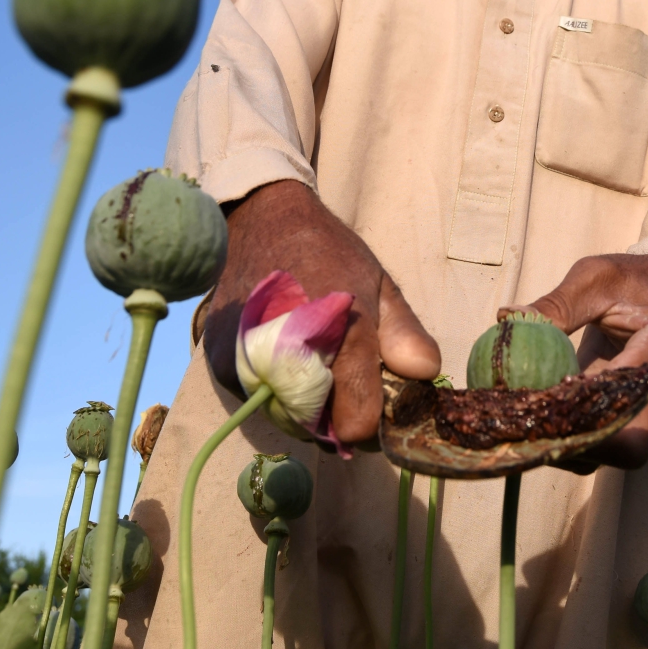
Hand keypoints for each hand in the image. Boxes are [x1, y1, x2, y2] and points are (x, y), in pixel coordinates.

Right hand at [202, 180, 440, 445]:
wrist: (261, 219)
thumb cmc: (328, 252)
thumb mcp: (378, 283)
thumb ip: (405, 335)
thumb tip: (424, 376)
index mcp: (340, 331)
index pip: (356, 422)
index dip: (372, 421)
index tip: (376, 404)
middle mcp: (290, 353)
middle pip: (320, 429)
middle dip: (339, 417)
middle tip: (347, 385)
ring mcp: (250, 362)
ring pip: (287, 419)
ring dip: (306, 409)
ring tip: (317, 368)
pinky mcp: (223, 363)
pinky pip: (258, 401)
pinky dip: (276, 392)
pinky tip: (286, 358)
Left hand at [511, 253, 647, 468]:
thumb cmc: (629, 279)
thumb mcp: (595, 278)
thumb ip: (557, 303)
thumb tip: (506, 318)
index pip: (627, 392)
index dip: (585, 409)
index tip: (542, 405)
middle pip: (632, 445)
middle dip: (581, 448)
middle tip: (530, 435)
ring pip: (620, 453)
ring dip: (575, 452)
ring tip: (528, 433)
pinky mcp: (632, 415)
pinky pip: (609, 443)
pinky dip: (575, 443)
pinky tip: (538, 426)